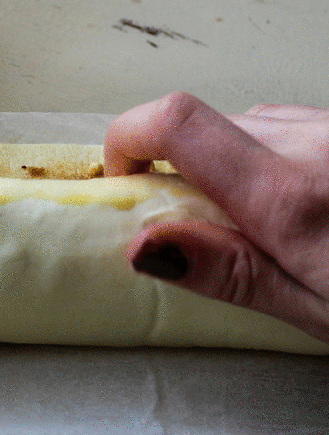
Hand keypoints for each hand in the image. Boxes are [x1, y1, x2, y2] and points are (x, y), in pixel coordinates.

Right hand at [105, 91, 328, 342]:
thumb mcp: (319, 311)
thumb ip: (232, 273)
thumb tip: (143, 246)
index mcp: (289, 196)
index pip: (174, 123)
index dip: (128, 139)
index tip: (125, 181)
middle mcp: (312, 142)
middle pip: (205, 126)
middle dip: (187, 168)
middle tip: (208, 227)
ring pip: (249, 123)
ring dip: (236, 161)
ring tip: (271, 221)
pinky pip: (291, 123)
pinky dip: (279, 155)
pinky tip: (309, 201)